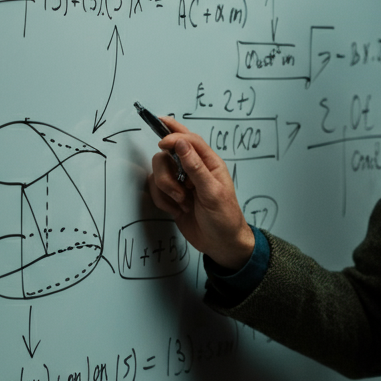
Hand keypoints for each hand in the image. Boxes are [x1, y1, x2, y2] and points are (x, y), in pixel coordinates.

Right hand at [145, 116, 255, 269]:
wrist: (221, 244)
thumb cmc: (224, 218)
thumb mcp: (212, 193)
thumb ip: (196, 167)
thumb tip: (181, 142)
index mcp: (209, 163)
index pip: (188, 140)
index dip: (173, 136)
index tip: (162, 143)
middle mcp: (194, 170)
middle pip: (167, 155)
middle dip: (167, 174)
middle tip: (181, 190)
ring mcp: (181, 183)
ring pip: (158, 173)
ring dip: (166, 190)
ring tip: (183, 203)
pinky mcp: (172, 196)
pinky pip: (156, 189)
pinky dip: (163, 201)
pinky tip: (178, 210)